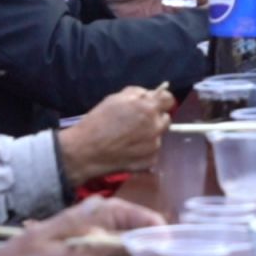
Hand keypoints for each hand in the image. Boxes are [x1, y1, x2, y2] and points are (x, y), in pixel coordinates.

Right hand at [56, 86, 174, 185]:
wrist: (86, 151)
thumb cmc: (98, 121)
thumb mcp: (116, 98)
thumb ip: (137, 94)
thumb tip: (150, 94)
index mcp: (148, 107)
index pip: (169, 100)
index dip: (161, 101)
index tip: (154, 105)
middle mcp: (155, 125)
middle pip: (165, 119)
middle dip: (154, 119)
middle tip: (138, 124)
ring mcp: (154, 145)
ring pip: (158, 136)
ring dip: (149, 136)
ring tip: (129, 140)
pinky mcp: (150, 160)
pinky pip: (152, 152)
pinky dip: (144, 152)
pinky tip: (128, 152)